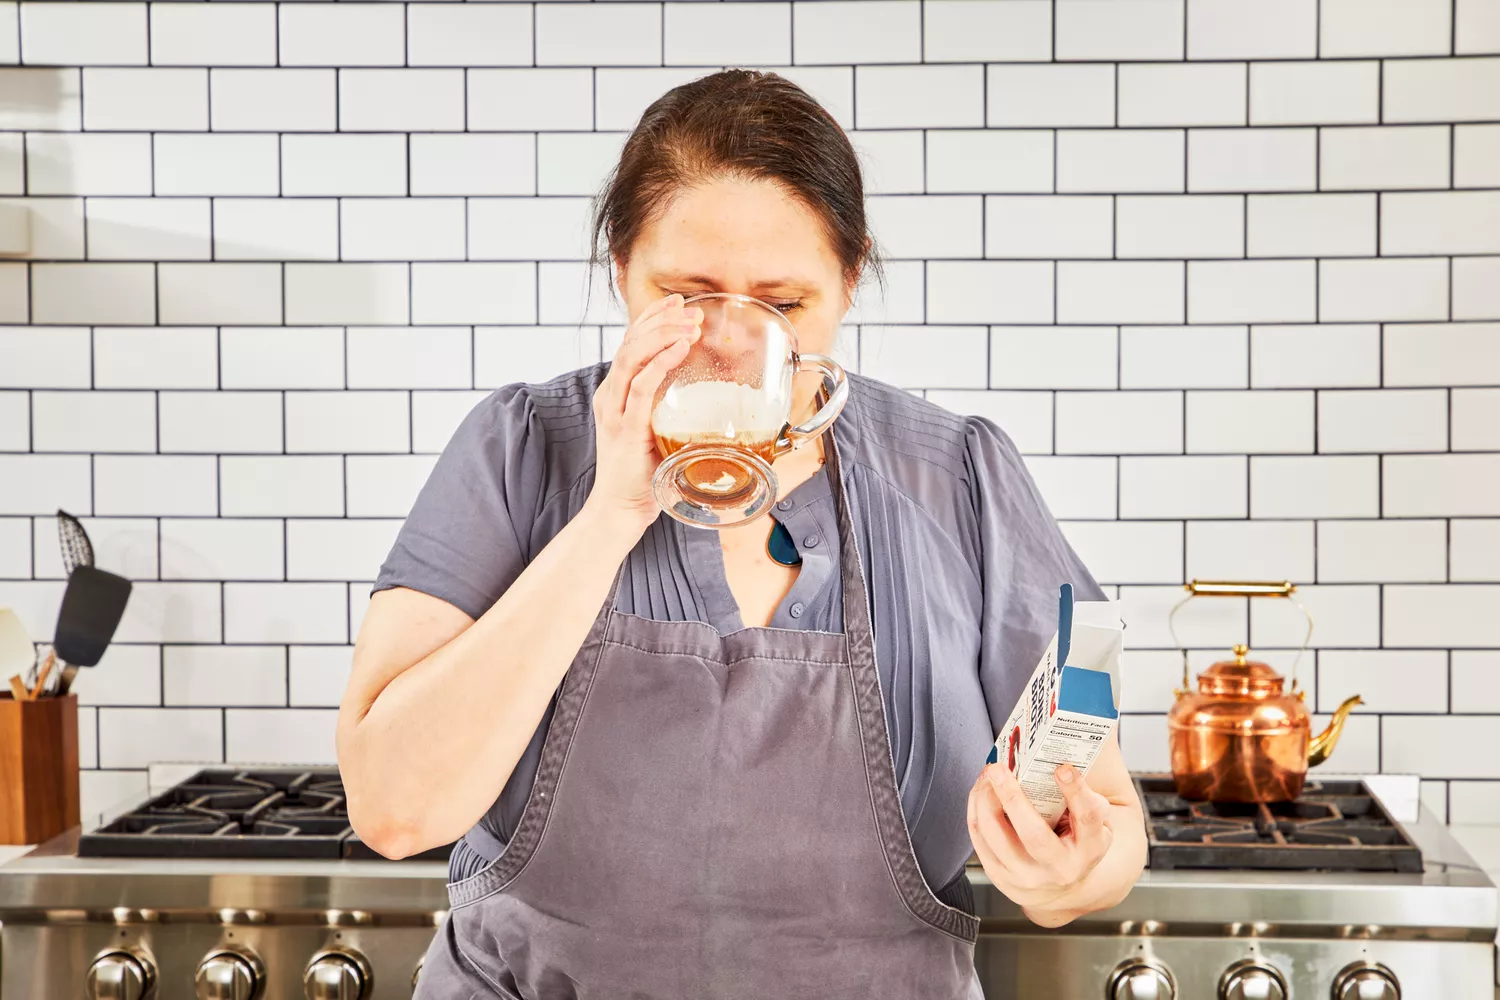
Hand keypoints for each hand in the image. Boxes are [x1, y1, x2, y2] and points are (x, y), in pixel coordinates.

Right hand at [584, 294, 701, 532]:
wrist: (620, 509)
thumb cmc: (642, 473)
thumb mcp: (655, 428)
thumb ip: (667, 406)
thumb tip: (702, 389)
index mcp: (615, 392)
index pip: (630, 342)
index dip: (652, 317)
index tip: (677, 302)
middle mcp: (610, 396)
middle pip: (630, 341)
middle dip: (661, 319)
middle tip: (691, 310)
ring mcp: (615, 411)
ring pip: (632, 356)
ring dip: (663, 334)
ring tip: (690, 324)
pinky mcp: (626, 429)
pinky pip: (641, 388)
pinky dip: (660, 363)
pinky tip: (680, 349)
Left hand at [967, 762, 1113, 915]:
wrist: (1061, 888)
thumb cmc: (1077, 842)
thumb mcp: (1094, 822)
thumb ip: (1084, 797)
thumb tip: (1061, 765)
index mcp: (1090, 848)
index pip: (1086, 818)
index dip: (1076, 791)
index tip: (1062, 768)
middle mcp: (1060, 868)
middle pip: (1033, 835)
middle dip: (1012, 798)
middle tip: (998, 768)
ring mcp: (1028, 877)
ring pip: (997, 837)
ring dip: (985, 800)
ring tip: (987, 775)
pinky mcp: (1001, 877)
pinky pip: (980, 840)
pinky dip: (976, 811)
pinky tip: (980, 792)